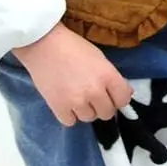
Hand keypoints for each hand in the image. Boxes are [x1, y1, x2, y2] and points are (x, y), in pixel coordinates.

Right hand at [12, 23, 133, 125]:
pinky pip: (70, 122)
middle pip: (107, 113)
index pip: (124, 100)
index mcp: (108, 76)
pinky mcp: (58, 108)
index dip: (118, 97)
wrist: (42, 43)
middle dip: (101, 105)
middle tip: (91, 95)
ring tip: (75, 95)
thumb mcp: (99, 58)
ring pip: (89, 118)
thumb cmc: (72, 46)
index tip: (110, 94)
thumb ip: (111, 78)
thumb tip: (123, 94)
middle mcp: (95, 91)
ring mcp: (77, 101)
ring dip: (84, 110)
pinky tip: (64, 101)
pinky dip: (68, 114)